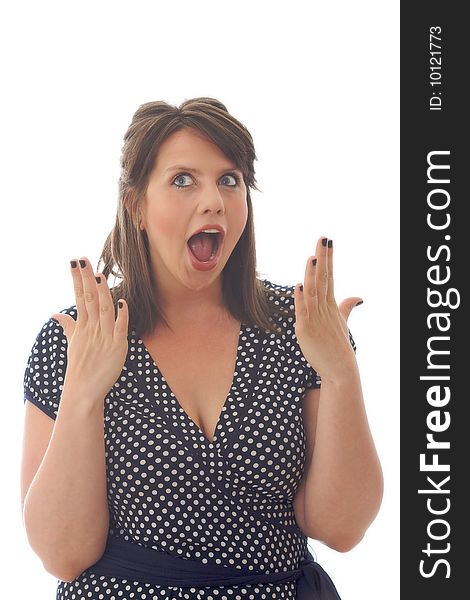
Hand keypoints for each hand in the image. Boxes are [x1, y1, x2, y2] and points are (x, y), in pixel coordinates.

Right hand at [51, 257, 128, 402]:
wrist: (83, 392)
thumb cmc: (79, 367)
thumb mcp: (73, 343)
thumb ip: (68, 326)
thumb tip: (55, 314)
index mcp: (82, 326)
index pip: (79, 297)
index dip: (77, 279)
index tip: (75, 262)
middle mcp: (92, 329)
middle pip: (89, 299)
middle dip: (86, 278)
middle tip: (82, 259)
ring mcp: (104, 338)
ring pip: (104, 310)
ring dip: (102, 293)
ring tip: (99, 275)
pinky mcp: (118, 348)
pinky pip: (120, 329)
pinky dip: (122, 316)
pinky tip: (122, 302)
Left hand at [293, 237, 362, 382]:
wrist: (340, 370)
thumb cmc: (338, 347)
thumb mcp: (342, 323)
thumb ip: (347, 307)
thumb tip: (359, 297)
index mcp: (331, 305)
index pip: (329, 276)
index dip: (328, 259)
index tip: (327, 241)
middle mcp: (324, 309)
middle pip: (323, 278)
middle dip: (323, 258)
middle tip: (323, 239)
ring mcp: (315, 318)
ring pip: (313, 291)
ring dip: (312, 273)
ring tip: (312, 256)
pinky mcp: (306, 329)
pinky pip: (303, 310)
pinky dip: (301, 297)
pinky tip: (299, 284)